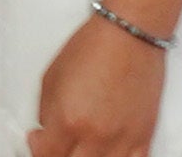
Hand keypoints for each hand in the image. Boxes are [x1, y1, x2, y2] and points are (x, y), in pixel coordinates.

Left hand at [31, 1, 171, 156]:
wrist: (128, 37)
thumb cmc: (89, 50)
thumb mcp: (50, 79)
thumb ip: (47, 113)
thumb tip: (46, 133)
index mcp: (68, 120)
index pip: (46, 155)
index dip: (36, 149)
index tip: (37, 139)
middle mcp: (96, 137)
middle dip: (58, 155)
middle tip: (56, 142)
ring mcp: (123, 141)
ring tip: (79, 146)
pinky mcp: (144, 138)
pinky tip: (104, 151)